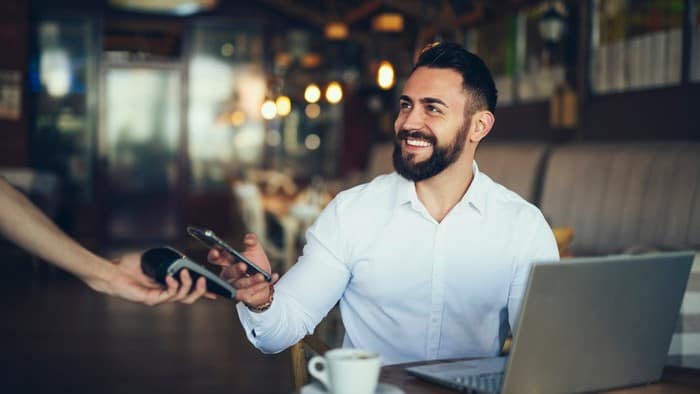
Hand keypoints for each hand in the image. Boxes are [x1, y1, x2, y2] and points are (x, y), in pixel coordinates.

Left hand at [87, 253, 216, 304]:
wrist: (112, 272)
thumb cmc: (129, 265)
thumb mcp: (155, 259)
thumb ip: (168, 260)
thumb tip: (182, 257)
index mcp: (166, 286)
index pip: (188, 291)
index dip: (202, 291)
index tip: (215, 291)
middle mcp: (163, 294)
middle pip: (189, 298)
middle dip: (200, 290)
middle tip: (204, 280)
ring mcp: (158, 298)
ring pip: (182, 297)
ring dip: (188, 285)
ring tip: (186, 273)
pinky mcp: (151, 299)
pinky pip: (169, 294)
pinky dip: (173, 285)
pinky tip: (169, 277)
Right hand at [208, 233, 279, 307]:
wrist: (265, 280)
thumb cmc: (256, 264)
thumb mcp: (255, 250)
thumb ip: (252, 241)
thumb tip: (249, 238)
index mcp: (227, 262)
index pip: (215, 259)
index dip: (214, 255)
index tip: (217, 250)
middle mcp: (227, 276)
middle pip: (227, 273)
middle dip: (235, 269)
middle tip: (243, 265)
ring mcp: (234, 287)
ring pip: (239, 284)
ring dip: (251, 280)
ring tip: (261, 276)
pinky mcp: (242, 296)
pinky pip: (250, 292)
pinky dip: (261, 286)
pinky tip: (271, 278)